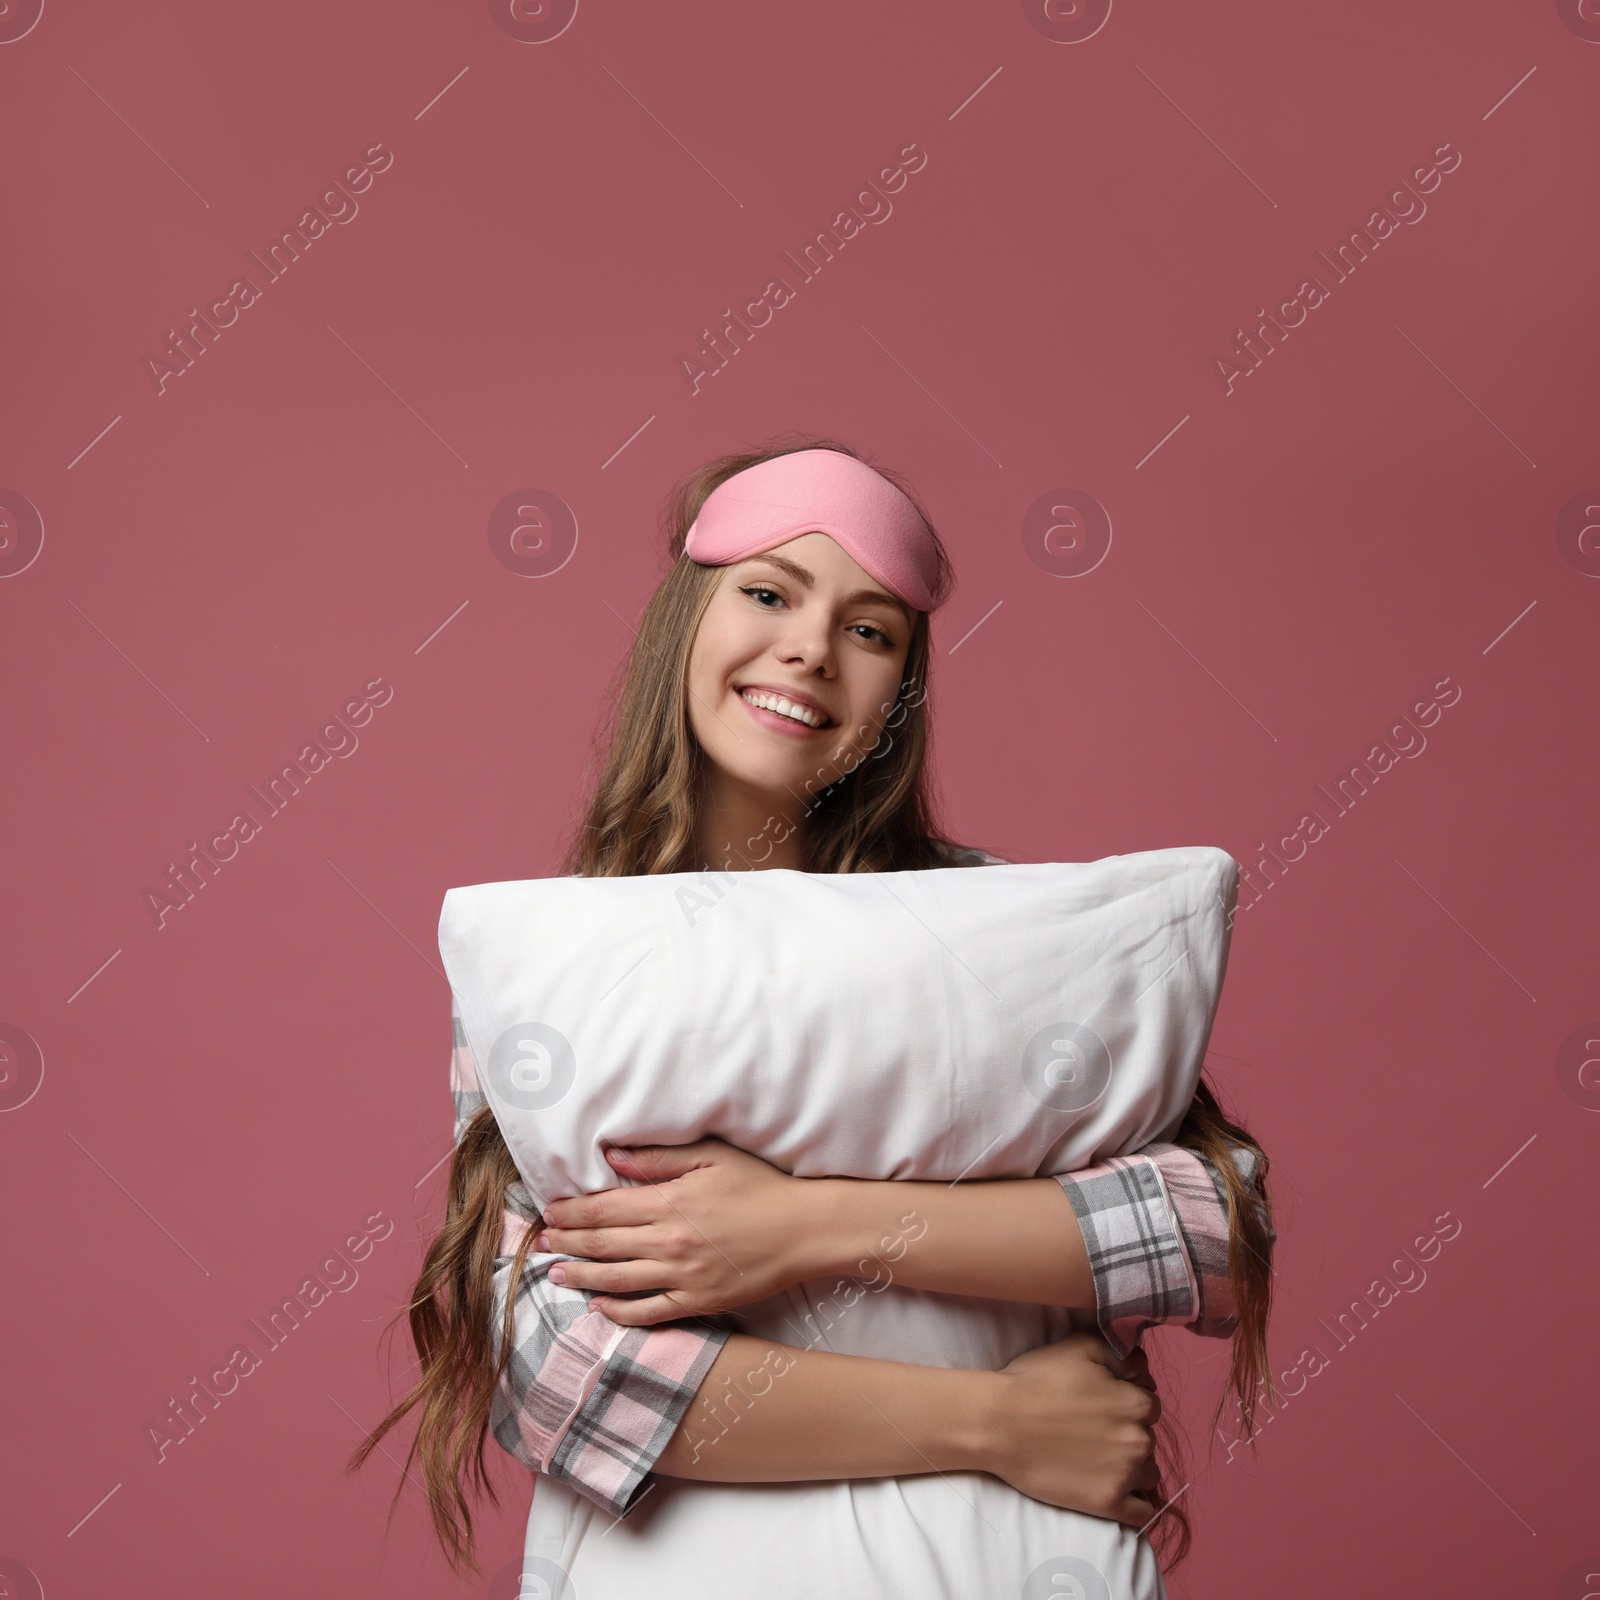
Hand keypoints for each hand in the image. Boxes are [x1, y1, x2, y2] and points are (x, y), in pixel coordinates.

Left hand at [535, 1139, 820, 1324]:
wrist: (803, 1230)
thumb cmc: (760, 1186)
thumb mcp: (712, 1156)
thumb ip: (659, 1157)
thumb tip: (613, 1157)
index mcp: (669, 1202)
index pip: (604, 1209)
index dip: (572, 1213)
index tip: (550, 1214)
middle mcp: (668, 1242)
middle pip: (602, 1245)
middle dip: (566, 1244)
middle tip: (541, 1244)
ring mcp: (681, 1277)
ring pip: (616, 1280)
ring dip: (581, 1277)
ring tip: (556, 1274)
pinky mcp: (697, 1302)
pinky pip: (648, 1312)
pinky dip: (619, 1312)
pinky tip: (601, 1306)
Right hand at [976, 1333, 1162, 1527]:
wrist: (999, 1423)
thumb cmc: (1037, 1381)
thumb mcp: (1080, 1347)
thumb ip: (1121, 1354)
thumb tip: (1142, 1368)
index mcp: (1136, 1404)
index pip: (1149, 1405)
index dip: (1127, 1402)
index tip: (1103, 1405)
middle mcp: (1139, 1441)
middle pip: (1147, 1438)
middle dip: (1127, 1433)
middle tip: (1093, 1430)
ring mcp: (1125, 1476)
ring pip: (1148, 1474)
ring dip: (1132, 1467)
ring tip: (1098, 1459)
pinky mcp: (1108, 1503)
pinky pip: (1143, 1513)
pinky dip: (1134, 1503)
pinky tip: (1113, 1489)